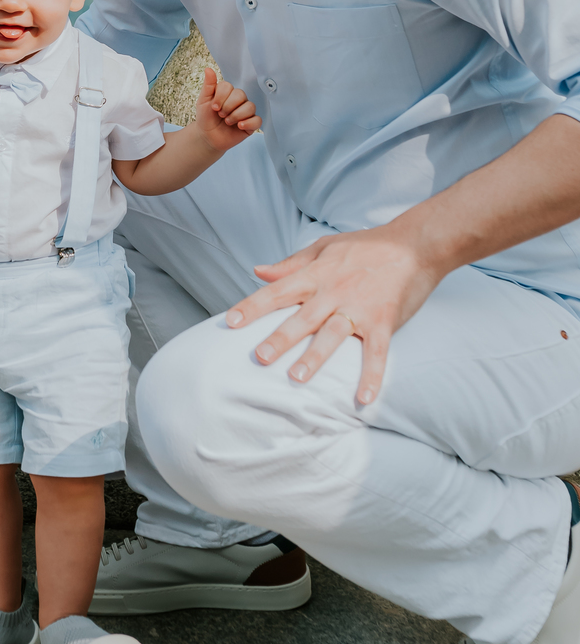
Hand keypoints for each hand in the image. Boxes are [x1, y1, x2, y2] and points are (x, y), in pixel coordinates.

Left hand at [195, 66, 260, 151]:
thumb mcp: (203, 101)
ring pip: (250, 106)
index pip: (229, 86)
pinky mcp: (251, 124)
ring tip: (227, 122)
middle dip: (228, 106)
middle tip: (221, 115)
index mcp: (228, 92)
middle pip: (241, 94)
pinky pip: (257, 120)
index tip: (213, 107)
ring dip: (236, 115)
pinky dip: (248, 122)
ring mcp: (246, 112)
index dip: (221, 97)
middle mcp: (239, 100)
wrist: (208, 137)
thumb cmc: (206, 118)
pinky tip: (239, 126)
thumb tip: (208, 69)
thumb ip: (208, 86)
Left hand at [225, 226, 443, 403]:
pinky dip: (371, 376)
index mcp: (316, 274)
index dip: (253, 306)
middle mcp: (334, 291)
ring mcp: (359, 307)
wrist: (414, 244)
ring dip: (315, 357)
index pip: (278, 291)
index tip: (230, 322)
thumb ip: (290, 264)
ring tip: (296, 378)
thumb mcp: (324, 248)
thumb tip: (257, 271)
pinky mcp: (384, 321)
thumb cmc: (365, 246)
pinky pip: (377, 352)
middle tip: (259, 357)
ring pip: (333, 334)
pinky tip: (362, 399)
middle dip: (280, 337)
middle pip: (302, 317)